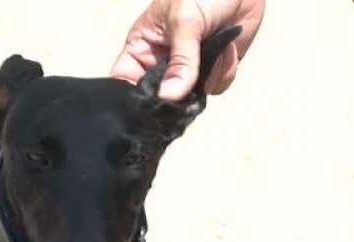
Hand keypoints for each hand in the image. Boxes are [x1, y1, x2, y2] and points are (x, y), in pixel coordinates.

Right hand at [110, 0, 264, 99]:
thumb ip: (180, 62)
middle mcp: (163, 61)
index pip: (125, 80)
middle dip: (177, 96)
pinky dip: (225, 72)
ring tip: (218, 51)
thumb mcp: (185, 23)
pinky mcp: (213, 68)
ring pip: (190, 96)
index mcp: (143, 46)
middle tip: (192, 85)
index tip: (149, 107)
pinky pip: (215, 86)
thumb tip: (169, 97)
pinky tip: (228, 50)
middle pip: (160, 97)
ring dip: (208, 79)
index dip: (132, 98)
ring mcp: (188, 67)